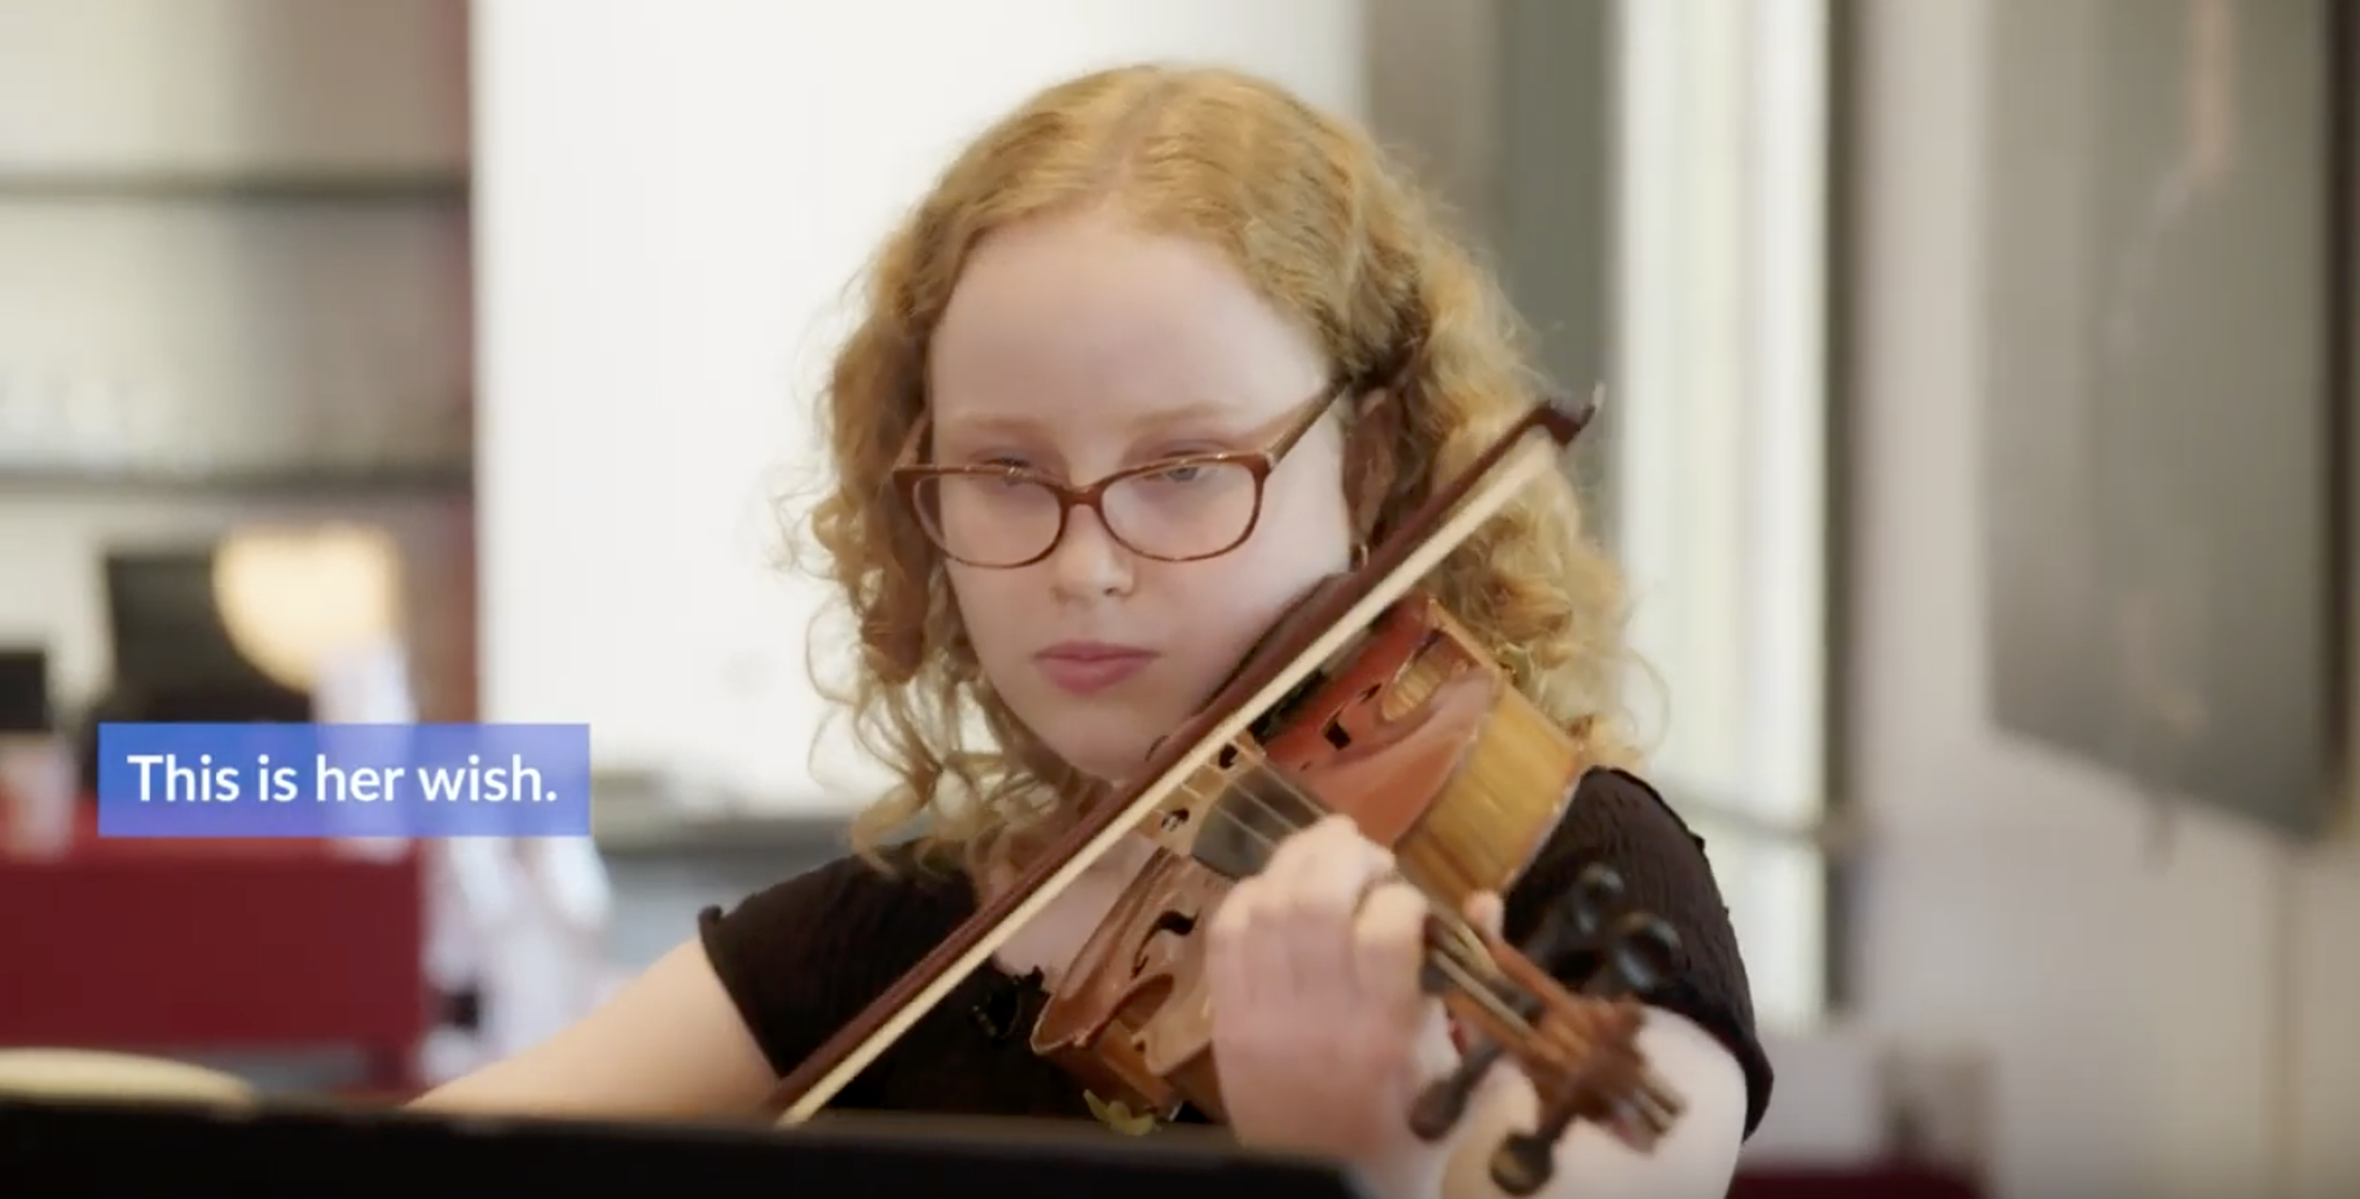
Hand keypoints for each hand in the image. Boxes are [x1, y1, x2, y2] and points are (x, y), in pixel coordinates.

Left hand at [1205, 815, 1474, 1174]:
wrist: (1327, 1187)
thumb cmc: (1407, 1129)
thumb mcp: (1453, 1066)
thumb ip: (1467, 978)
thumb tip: (1483, 899)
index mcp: (1386, 1035)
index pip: (1386, 927)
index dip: (1402, 895)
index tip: (1411, 902)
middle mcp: (1321, 1018)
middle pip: (1315, 898)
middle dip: (1345, 854)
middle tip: (1368, 853)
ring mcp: (1265, 1017)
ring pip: (1266, 903)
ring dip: (1298, 858)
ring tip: (1327, 848)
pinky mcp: (1229, 1022)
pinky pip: (1225, 934)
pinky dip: (1251, 894)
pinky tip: (1278, 886)